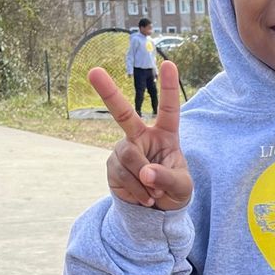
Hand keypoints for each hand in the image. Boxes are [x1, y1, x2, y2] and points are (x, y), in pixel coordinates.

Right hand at [91, 59, 192, 210]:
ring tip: (154, 193)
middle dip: (107, 92)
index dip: (168, 88)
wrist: (156, 210)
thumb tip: (145, 173)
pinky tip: (145, 197)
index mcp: (165, 135)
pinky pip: (121, 174)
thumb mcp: (182, 187)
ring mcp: (124, 149)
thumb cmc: (174, 190)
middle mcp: (141, 136)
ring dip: (144, 180)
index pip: (169, 109)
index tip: (169, 64)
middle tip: (93, 71)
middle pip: (123, 113)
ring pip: (129, 157)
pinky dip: (136, 190)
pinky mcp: (112, 165)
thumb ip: (167, 178)